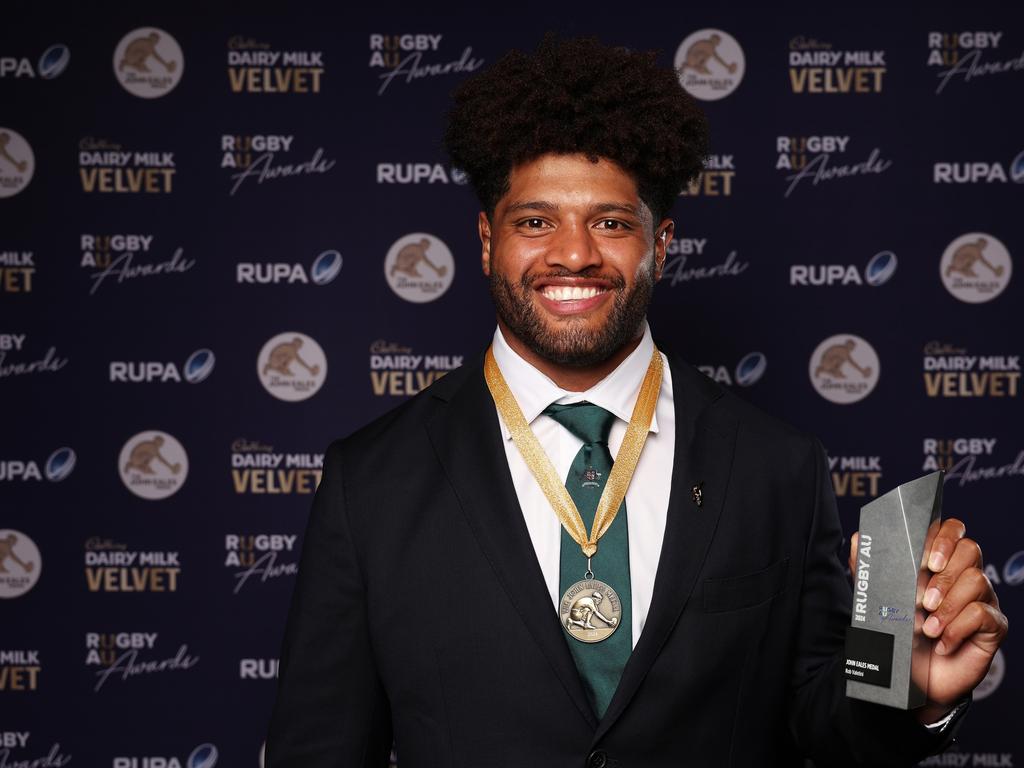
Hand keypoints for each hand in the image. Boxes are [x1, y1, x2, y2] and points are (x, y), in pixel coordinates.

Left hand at [849, 519, 1007, 723]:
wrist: (912, 680)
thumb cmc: (898, 635)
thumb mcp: (878, 599)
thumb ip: (868, 568)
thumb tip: (858, 537)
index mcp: (938, 563)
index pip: (951, 530)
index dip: (942, 537)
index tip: (925, 560)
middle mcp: (963, 576)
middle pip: (970, 549)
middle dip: (943, 574)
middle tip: (922, 600)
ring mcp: (981, 599)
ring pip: (977, 580)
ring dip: (948, 605)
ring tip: (927, 628)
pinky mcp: (993, 626)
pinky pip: (983, 614)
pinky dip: (957, 628)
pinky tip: (942, 642)